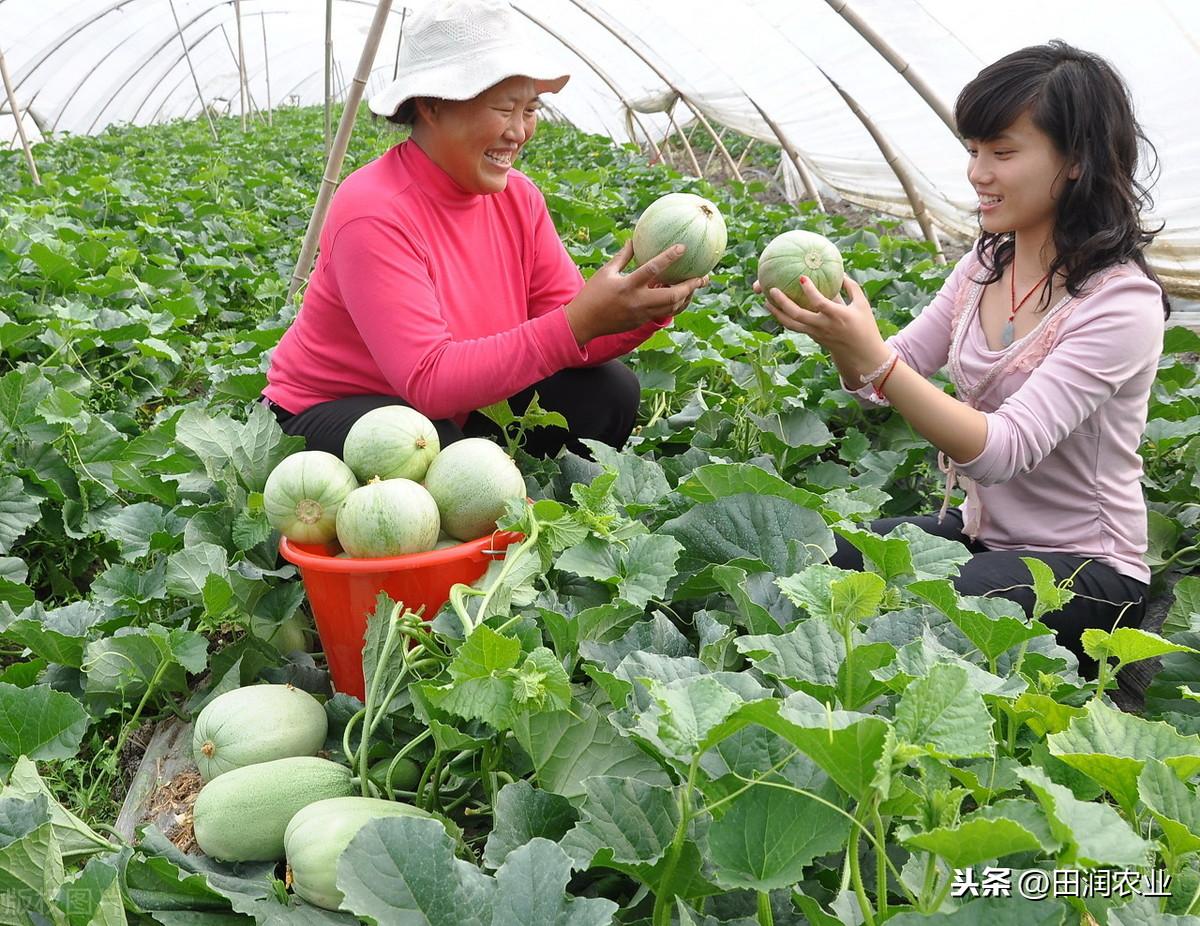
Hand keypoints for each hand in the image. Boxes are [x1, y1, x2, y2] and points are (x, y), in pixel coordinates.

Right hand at [564, 240, 707, 345]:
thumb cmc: (593, 294)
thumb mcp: (606, 272)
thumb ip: (623, 257)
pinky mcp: (641, 322)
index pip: (652, 269)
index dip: (669, 257)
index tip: (682, 247)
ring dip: (686, 297)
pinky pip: (664, 313)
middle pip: (671, 297)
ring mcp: (641, 314)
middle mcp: (638, 302)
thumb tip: (633, 240)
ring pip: (671, 308)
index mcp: (627, 286)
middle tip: (703, 277)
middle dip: (690, 287)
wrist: (584, 323)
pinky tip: (681, 296)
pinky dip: (674, 305)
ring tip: (696, 286)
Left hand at [757, 273, 889, 380]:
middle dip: (783, 302)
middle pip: (797, 315)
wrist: (861, 354)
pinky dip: (784, 318)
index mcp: (837, 315)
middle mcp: (823, 325)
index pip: (819, 303)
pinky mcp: (812, 337)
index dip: (810, 291)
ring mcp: (815, 333)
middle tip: (772, 290)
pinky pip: (795, 327)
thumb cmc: (865, 326)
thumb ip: (851, 287)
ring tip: (766, 301)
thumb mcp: (862, 304)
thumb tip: (840, 271)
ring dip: (777, 313)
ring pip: (791, 324)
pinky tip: (777, 309)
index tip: (802, 278)